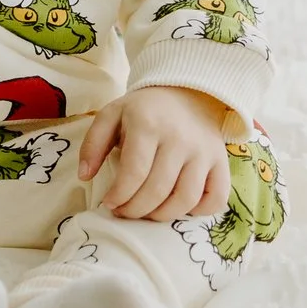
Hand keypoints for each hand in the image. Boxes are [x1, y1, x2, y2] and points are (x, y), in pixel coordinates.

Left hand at [78, 86, 231, 222]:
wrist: (187, 92)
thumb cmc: (144, 109)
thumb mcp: (112, 115)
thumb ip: (93, 144)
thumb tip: (84, 176)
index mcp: (148, 124)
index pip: (134, 172)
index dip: (119, 195)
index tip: (109, 203)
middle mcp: (180, 138)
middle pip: (157, 190)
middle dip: (135, 210)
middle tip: (124, 212)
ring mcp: (204, 152)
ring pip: (185, 199)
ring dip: (162, 215)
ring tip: (146, 213)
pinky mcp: (222, 162)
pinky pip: (216, 198)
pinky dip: (199, 212)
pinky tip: (179, 207)